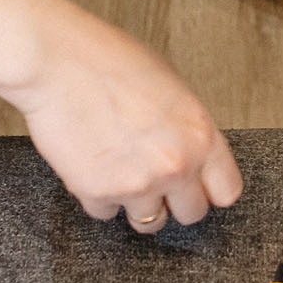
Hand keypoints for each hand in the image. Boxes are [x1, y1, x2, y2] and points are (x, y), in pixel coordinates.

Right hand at [13, 26, 242, 232]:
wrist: (56, 61)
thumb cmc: (109, 61)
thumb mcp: (170, 87)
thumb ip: (186, 128)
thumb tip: (191, 154)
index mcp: (200, 135)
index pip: (226, 191)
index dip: (209, 188)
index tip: (198, 186)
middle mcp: (174, 165)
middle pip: (191, 214)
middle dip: (174, 199)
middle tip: (155, 180)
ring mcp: (136, 183)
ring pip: (149, 222)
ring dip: (137, 202)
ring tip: (121, 170)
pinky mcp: (97, 193)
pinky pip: (106, 213)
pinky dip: (99, 196)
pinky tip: (92, 165)